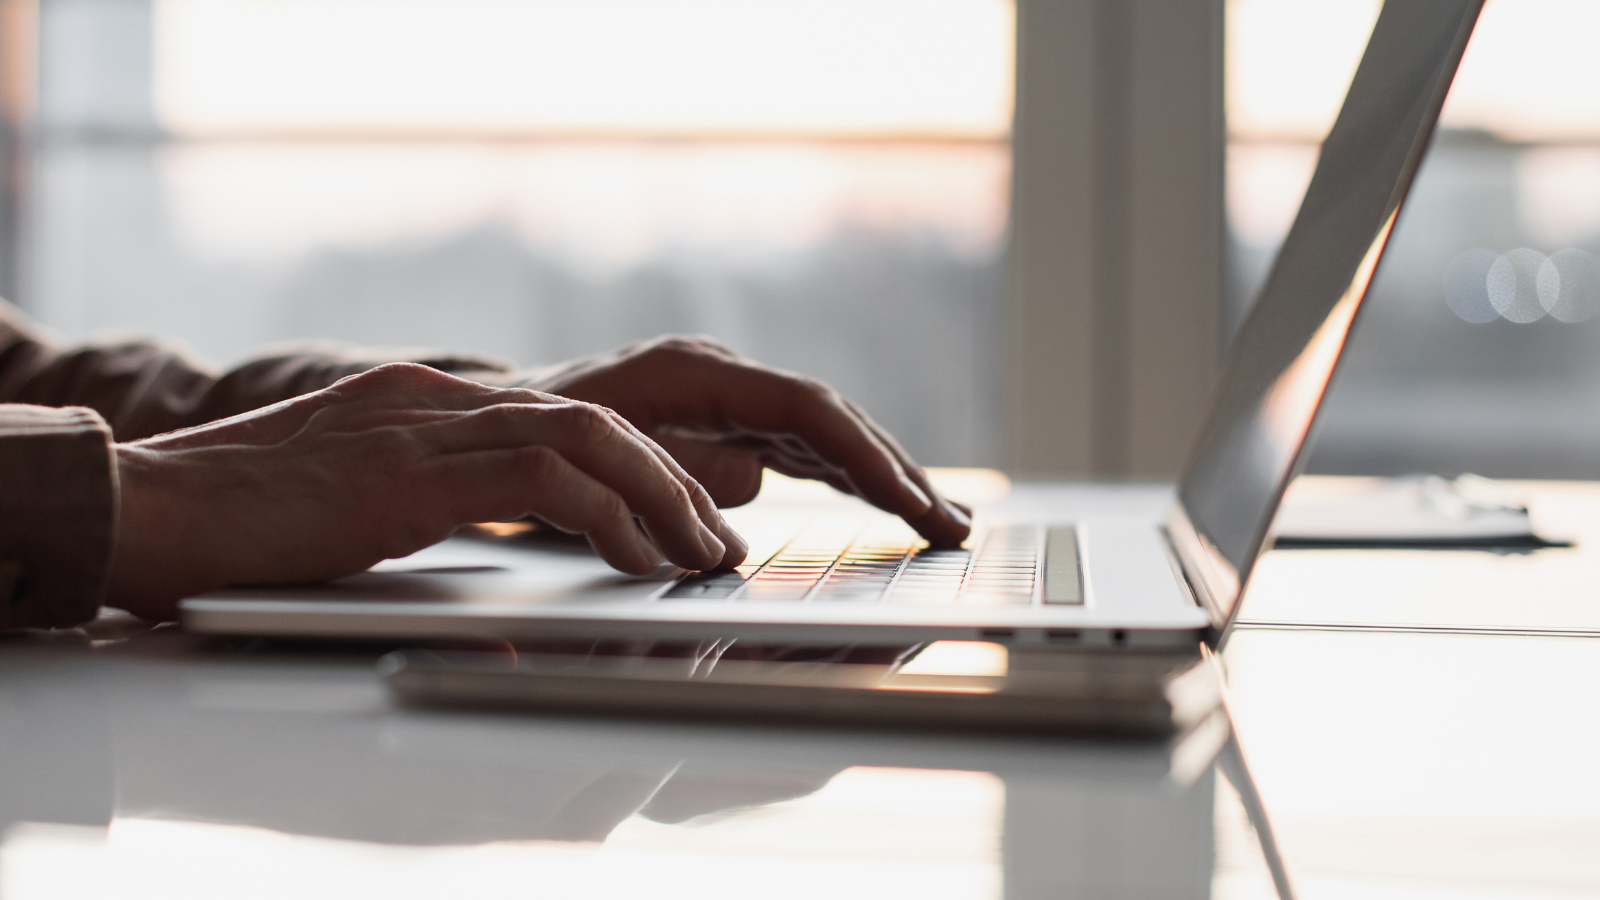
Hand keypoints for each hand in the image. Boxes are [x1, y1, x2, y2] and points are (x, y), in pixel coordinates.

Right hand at [108, 363, 746, 619]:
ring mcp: (425, 424)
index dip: (636, 465)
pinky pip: (541, 477)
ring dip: (660, 495)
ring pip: (586, 435)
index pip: (561, 417)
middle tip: (715, 538)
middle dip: (671, 479)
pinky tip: (637, 557)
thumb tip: (499, 603)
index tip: (678, 514)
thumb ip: (429, 521)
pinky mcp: (412, 470)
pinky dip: (607, 515)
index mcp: (425, 403)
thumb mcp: (354, 511)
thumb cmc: (236, 526)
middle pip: (593, 418)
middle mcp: (437, 399)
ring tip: (700, 552)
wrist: (147, 507)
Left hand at [519, 336, 971, 546]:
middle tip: (954, 526)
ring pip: (822, 436)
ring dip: (883, 477)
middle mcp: (720, 376)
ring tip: (943, 522)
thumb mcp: (591, 456)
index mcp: (693, 373)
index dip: (864, 456)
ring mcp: (725, 398)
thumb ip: (673, 469)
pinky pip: (798, 449)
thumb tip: (754, 483)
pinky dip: (845, 477)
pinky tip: (886, 503)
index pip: (804, 410)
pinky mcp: (722, 423)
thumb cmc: (531, 437)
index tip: (910, 501)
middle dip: (895, 472)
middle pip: (829, 421)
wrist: (493, 417)